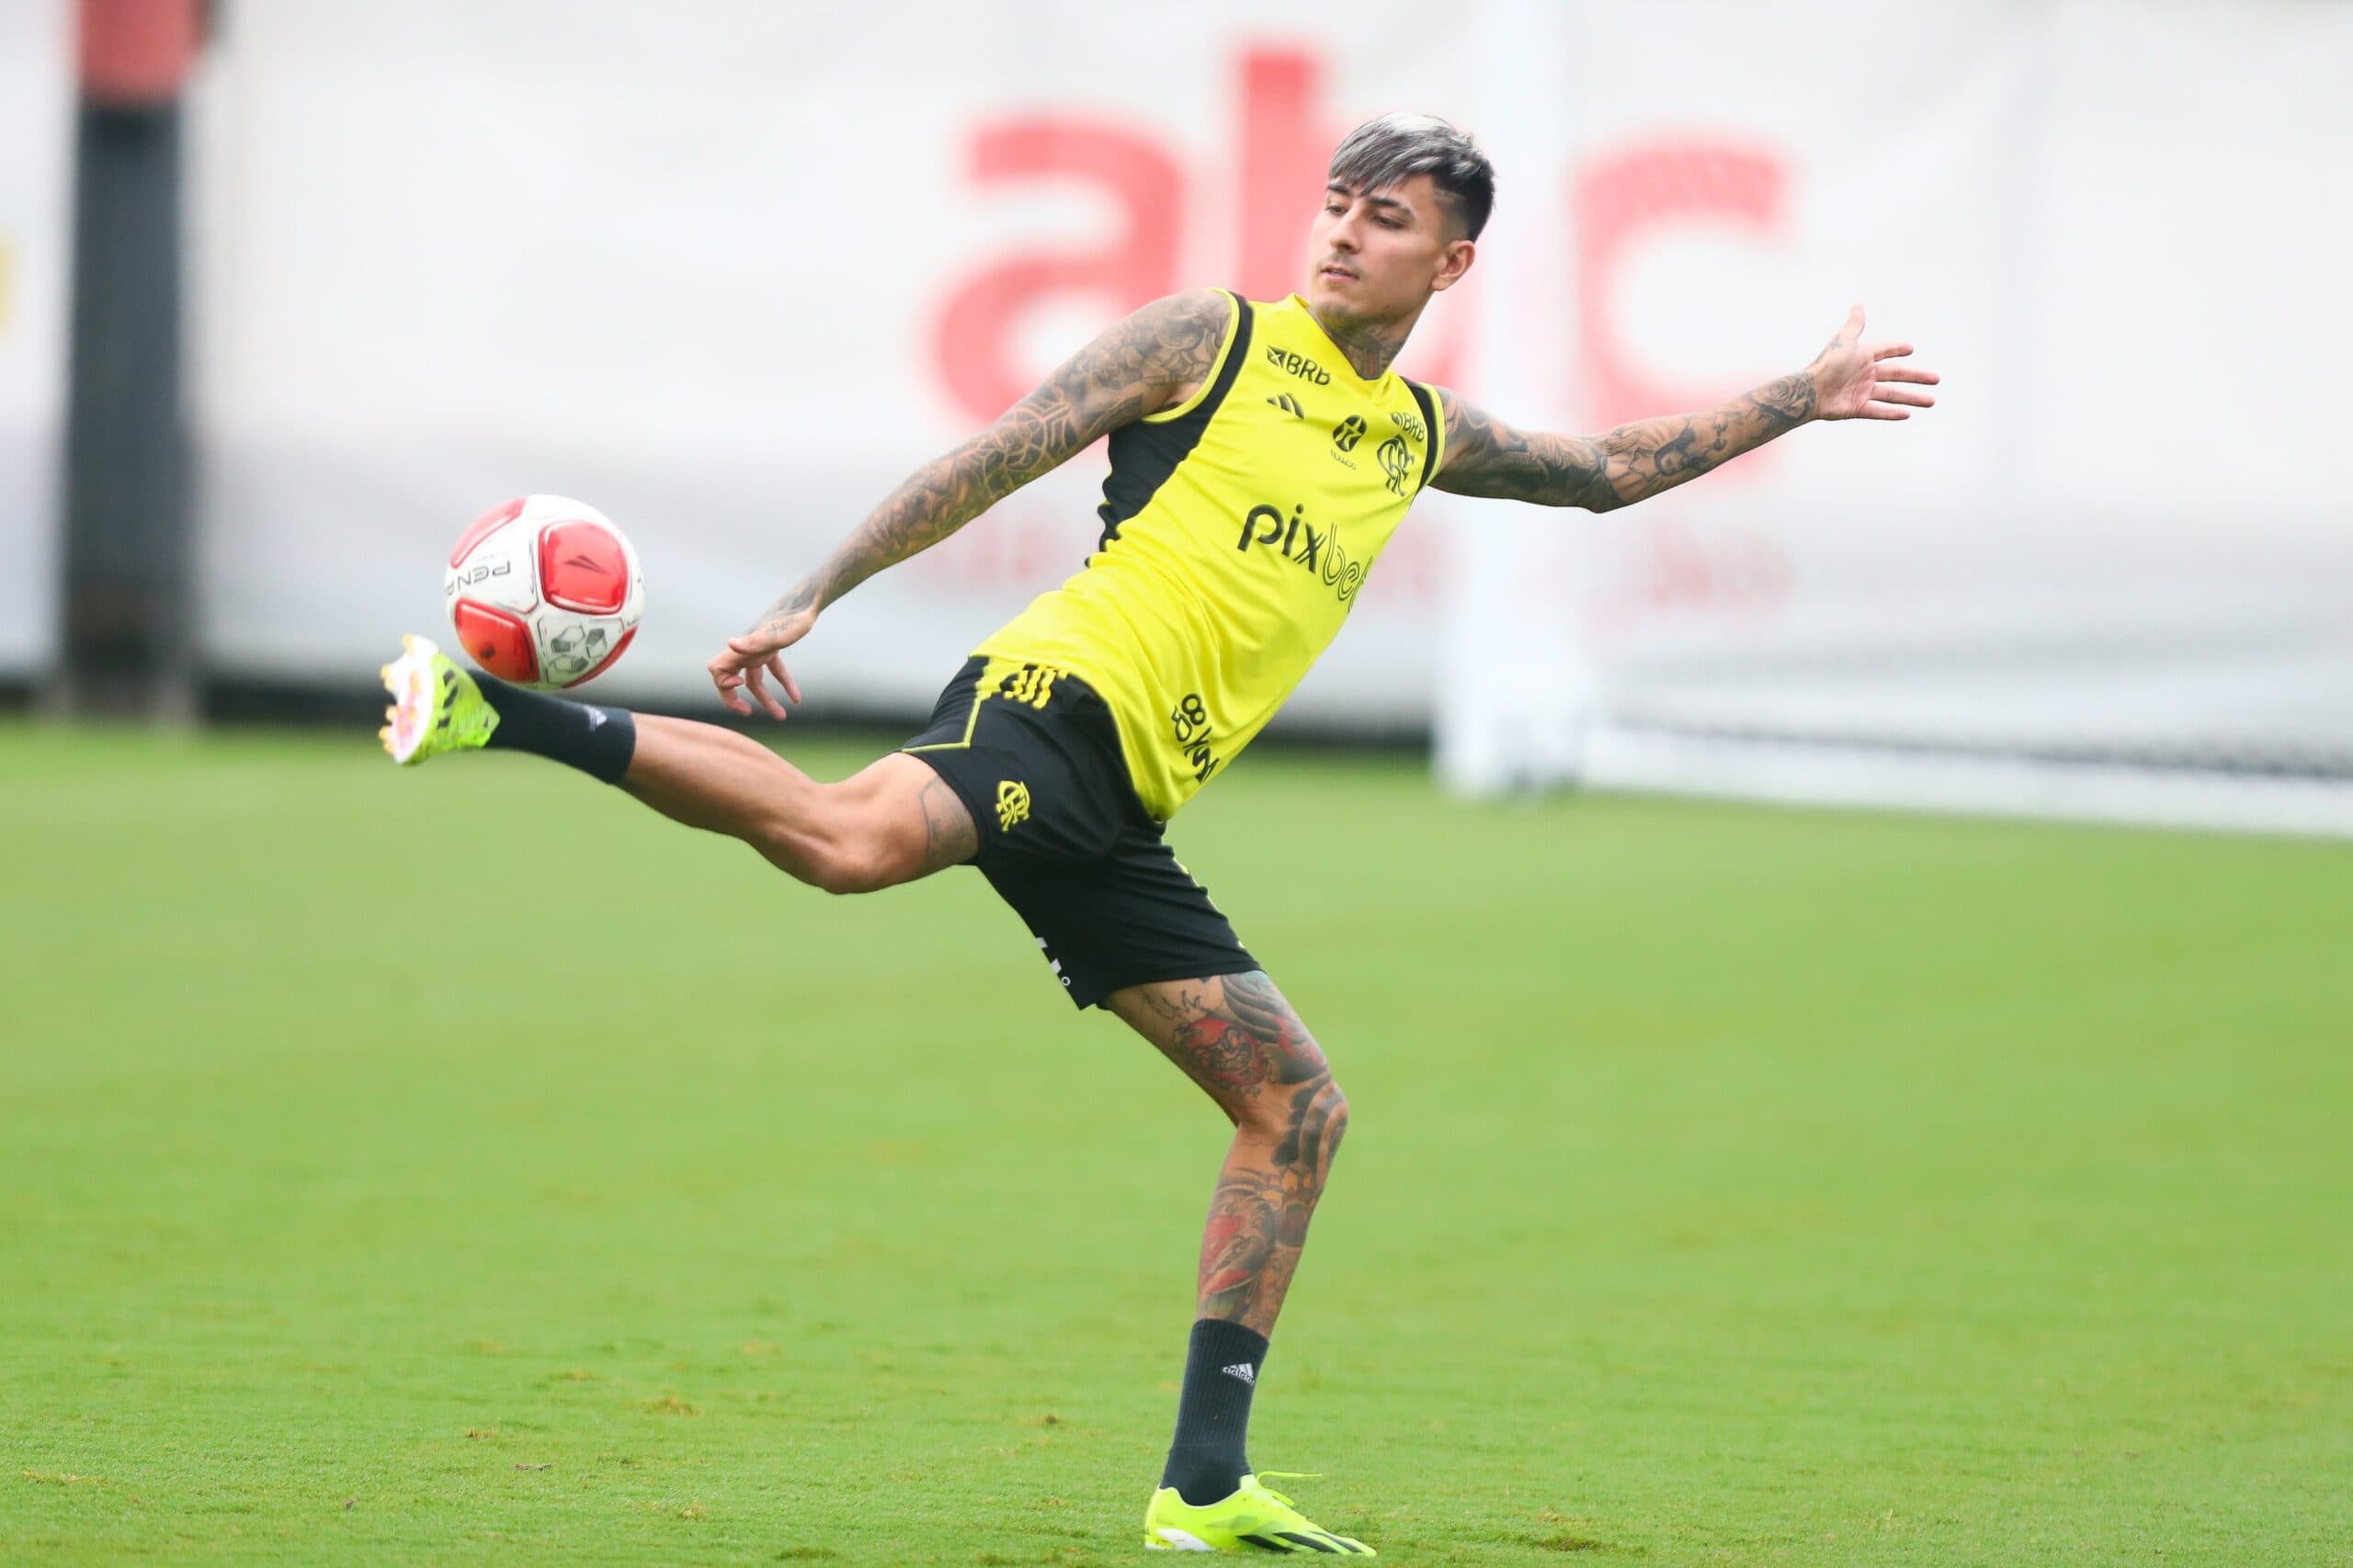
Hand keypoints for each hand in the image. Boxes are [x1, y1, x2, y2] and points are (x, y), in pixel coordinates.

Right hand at [708, 596, 813, 718]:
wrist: (808, 603)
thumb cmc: (792, 619)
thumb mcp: (774, 635)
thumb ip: (752, 642)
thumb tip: (729, 644)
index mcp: (741, 648)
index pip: (717, 670)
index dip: (723, 683)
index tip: (741, 685)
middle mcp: (746, 650)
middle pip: (731, 681)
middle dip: (735, 700)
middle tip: (748, 713)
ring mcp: (759, 650)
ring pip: (755, 681)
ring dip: (766, 700)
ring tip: (782, 718)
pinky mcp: (773, 649)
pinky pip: (774, 671)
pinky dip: (785, 685)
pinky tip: (796, 699)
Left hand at [1804, 304, 1938, 420]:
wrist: (1810, 390)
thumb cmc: (1827, 363)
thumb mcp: (1844, 340)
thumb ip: (1855, 324)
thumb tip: (1858, 304)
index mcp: (1863, 356)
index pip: (1884, 351)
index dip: (1896, 349)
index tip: (1910, 349)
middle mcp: (1865, 374)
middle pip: (1897, 375)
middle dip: (1917, 377)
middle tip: (1936, 379)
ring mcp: (1862, 392)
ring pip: (1892, 395)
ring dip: (1912, 397)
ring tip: (1931, 400)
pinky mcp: (1857, 408)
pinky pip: (1878, 411)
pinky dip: (1892, 413)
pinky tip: (1908, 414)